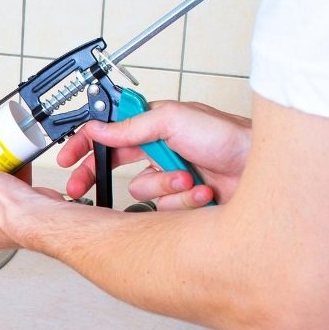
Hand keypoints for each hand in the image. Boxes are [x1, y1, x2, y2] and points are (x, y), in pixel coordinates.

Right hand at [57, 101, 250, 209]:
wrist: (261, 168)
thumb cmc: (229, 136)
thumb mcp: (175, 119)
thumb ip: (132, 125)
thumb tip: (100, 128)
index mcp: (153, 126)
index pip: (108, 133)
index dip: (84, 145)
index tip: (67, 158)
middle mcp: (159, 151)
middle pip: (114, 167)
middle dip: (100, 177)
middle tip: (80, 188)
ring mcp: (170, 177)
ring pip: (143, 192)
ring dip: (165, 187)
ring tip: (189, 178)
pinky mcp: (183, 200)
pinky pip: (165, 210)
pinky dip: (184, 202)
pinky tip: (203, 191)